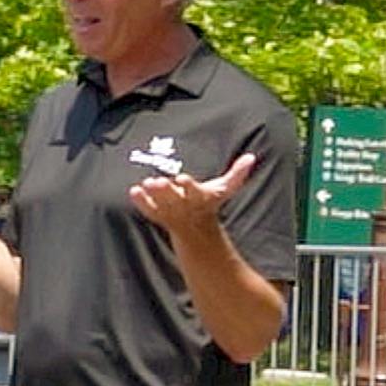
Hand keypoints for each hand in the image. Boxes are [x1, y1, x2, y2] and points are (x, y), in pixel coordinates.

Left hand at [129, 152, 255, 237]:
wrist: (196, 228)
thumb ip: (237, 174)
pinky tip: (134, 191)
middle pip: (174, 198)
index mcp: (199, 197)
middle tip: (157, 181)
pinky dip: (141, 202)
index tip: (182, 178)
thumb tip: (252, 157)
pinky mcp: (158, 214)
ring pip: (160, 204)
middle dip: (166, 190)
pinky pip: (149, 210)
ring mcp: (170, 211)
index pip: (194, 190)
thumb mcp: (225, 189)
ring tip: (146, 183)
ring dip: (152, 195)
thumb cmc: (210, 202)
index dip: (188, 185)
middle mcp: (183, 205)